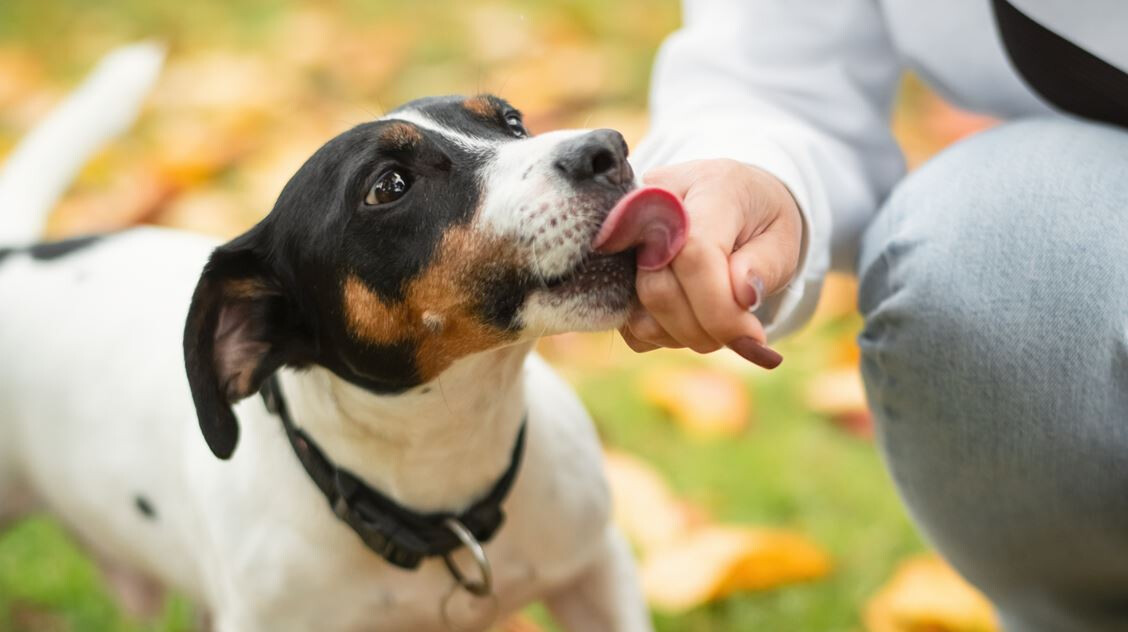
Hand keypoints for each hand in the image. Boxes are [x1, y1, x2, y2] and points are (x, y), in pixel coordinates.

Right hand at [619, 159, 801, 368]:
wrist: (733, 202)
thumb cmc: (760, 222)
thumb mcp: (783, 239)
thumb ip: (766, 266)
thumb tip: (742, 295)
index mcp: (709, 186)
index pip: (694, 253)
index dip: (718, 308)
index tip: (750, 338)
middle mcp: (654, 201)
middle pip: (659, 286)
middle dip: (703, 329)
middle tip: (741, 335)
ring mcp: (624, 233)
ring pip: (640, 311)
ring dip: (685, 335)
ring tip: (718, 319)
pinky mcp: (612, 265)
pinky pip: (630, 324)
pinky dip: (664, 335)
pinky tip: (691, 314)